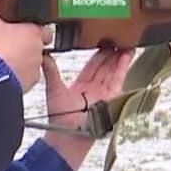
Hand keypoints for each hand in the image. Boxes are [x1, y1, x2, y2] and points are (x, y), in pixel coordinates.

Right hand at [0, 0, 48, 91]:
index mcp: (33, 33)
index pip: (44, 29)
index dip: (34, 29)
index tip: (24, 30)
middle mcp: (38, 50)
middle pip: (38, 46)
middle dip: (27, 46)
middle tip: (12, 44)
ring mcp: (35, 68)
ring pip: (33, 62)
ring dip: (23, 61)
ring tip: (6, 59)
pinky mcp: (29, 83)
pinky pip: (27, 77)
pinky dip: (18, 75)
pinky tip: (5, 72)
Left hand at [40, 46, 135, 169]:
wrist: (68, 134)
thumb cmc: (59, 117)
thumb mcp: (54, 89)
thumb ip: (51, 72)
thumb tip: (44, 56)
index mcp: (82, 86)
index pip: (92, 66)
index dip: (98, 53)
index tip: (101, 40)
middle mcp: (94, 89)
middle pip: (105, 66)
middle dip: (111, 52)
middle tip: (116, 36)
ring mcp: (104, 93)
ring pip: (113, 70)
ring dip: (120, 57)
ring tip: (126, 42)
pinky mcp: (112, 97)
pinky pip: (119, 79)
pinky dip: (123, 67)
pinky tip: (127, 55)